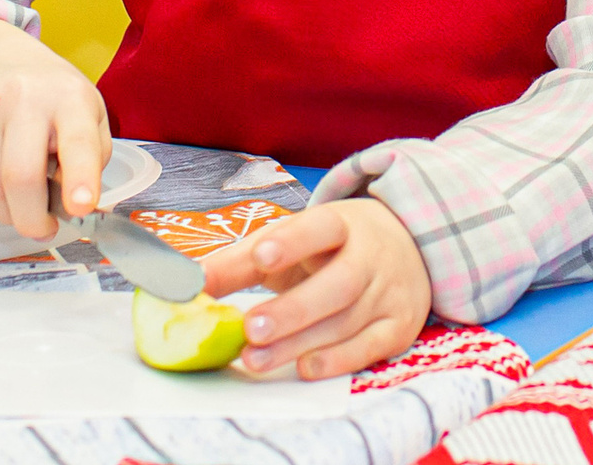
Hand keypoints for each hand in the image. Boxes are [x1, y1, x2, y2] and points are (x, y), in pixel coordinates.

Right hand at [0, 15, 109, 241]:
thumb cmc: (53, 98)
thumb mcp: (89, 115)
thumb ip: (91, 159)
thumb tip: (83, 208)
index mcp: (69, 97)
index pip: (77, 141)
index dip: (80, 179)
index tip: (82, 208)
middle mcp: (24, 98)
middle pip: (21, 177)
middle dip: (32, 220)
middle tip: (43, 230)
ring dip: (7, 215)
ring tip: (22, 210)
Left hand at [198, 198, 431, 378]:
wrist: (409, 247)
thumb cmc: (332, 248)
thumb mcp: (290, 242)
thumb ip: (239, 262)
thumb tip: (184, 285)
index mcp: (342, 225)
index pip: (321, 228)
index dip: (293, 240)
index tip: (261, 256)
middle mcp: (373, 256)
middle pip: (338, 283)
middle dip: (294, 309)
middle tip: (251, 328)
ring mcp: (390, 292)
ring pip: (347, 321)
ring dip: (300, 342)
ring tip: (255, 358)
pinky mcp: (399, 326)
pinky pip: (370, 347)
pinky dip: (338, 359)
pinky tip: (305, 367)